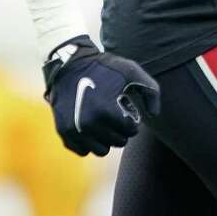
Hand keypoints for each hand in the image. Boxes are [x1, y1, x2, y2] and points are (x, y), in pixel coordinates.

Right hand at [43, 35, 160, 155]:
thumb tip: (153, 115)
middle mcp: (88, 124)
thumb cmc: (104, 68)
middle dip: (121, 131)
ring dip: (106, 140)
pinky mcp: (64, 132)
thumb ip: (151, 91)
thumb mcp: (131, 71)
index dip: (132, 121)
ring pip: (101, 150)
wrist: (70, 64)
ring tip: (105, 123)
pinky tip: (91, 127)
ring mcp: (74, 130)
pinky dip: (88, 142)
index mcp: (106, 111)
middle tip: (116, 117)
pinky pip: (82, 150)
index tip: (127, 110)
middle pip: (118, 142)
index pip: (130, 131)